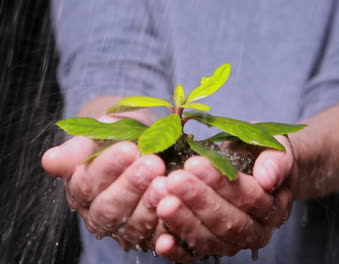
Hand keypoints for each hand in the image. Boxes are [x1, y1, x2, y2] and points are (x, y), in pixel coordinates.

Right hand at [41, 135, 164, 250]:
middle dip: (131, 186)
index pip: (87, 183)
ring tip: (165, 182)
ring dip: (150, 205)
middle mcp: (99, 215)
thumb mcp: (103, 133)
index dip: (107, 167)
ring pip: (133, 227)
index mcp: (81, 191)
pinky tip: (177, 208)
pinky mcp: (150, 239)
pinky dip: (167, 229)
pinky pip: (157, 239)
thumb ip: (80, 147)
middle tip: (152, 164)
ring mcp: (125, 230)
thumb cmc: (124, 138)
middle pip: (108, 209)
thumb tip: (51, 161)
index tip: (128, 149)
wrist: (151, 148)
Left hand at [146, 136, 294, 262]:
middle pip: (228, 222)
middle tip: (174, 181)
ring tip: (163, 202)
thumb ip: (276, 161)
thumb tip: (267, 178)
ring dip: (184, 222)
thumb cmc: (262, 156)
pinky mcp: (210, 248)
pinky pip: (194, 254)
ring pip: (209, 240)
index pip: (250, 198)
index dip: (222, 183)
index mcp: (274, 207)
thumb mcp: (275, 149)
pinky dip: (177, 251)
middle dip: (199, 201)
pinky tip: (161, 241)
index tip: (195, 164)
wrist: (257, 172)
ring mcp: (232, 243)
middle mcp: (256, 231)